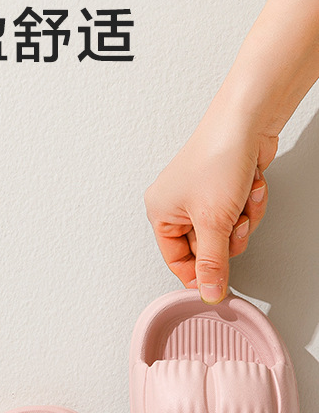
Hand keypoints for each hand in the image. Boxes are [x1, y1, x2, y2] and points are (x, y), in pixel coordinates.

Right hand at [144, 111, 277, 303]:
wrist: (248, 120)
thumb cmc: (218, 156)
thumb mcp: (214, 221)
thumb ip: (212, 263)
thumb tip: (210, 292)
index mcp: (161, 212)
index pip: (177, 261)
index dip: (201, 272)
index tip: (219, 282)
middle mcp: (178, 204)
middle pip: (207, 248)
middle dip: (229, 236)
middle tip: (233, 222)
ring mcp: (203, 196)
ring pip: (228, 232)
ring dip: (244, 218)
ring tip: (242, 197)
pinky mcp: (226, 187)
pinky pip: (240, 214)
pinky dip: (251, 203)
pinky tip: (250, 185)